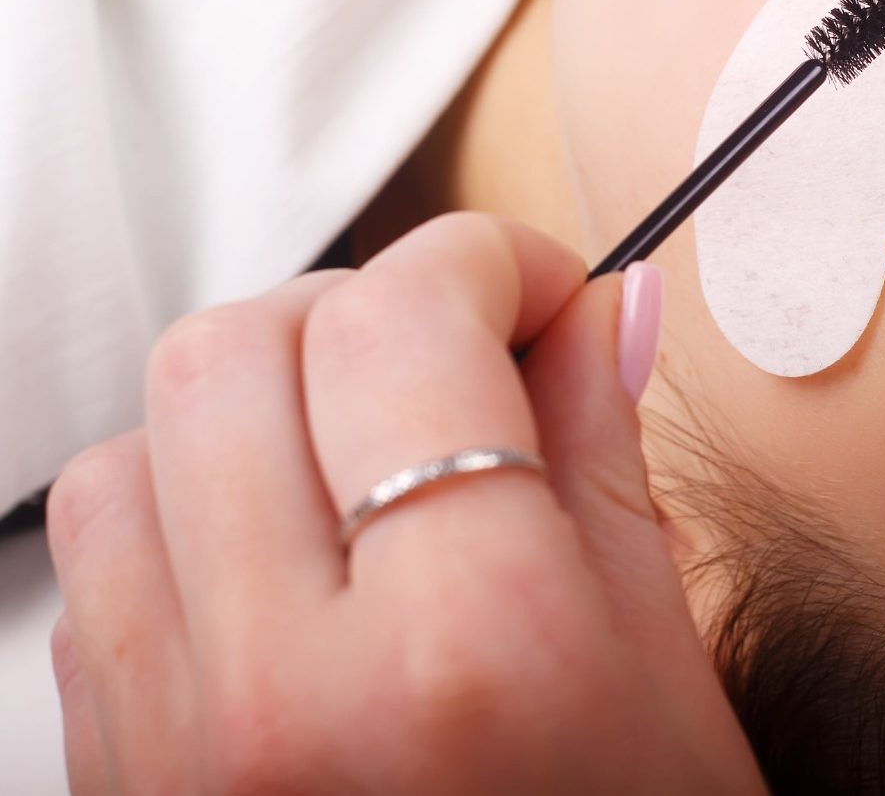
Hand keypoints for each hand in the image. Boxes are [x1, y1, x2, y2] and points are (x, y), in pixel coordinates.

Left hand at [46, 212, 765, 794]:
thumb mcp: (664, 668)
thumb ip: (605, 451)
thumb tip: (598, 310)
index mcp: (466, 655)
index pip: (407, 322)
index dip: (484, 258)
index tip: (535, 285)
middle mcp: (286, 693)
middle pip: (248, 344)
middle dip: (372, 304)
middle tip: (461, 350)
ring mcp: (170, 741)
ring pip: (148, 427)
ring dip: (269, 389)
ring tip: (367, 438)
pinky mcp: (113, 769)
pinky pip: (101, 543)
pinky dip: (191, 490)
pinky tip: (292, 538)